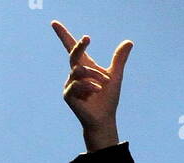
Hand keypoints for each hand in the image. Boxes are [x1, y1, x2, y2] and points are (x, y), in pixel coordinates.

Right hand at [51, 20, 132, 143]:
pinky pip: (77, 84)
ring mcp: (69, 84)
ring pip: (79, 71)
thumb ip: (119, 58)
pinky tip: (95, 93)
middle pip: (73, 55)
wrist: (104, 119)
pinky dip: (89, 87)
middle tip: (87, 38)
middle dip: (80, 46)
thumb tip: (129, 42)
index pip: (71, 48)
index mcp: (84, 66)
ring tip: (103, 85)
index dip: (63, 35)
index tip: (54, 23)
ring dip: (94, 76)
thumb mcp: (115, 76)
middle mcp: (74, 74)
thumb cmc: (108, 98)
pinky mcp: (68, 94)